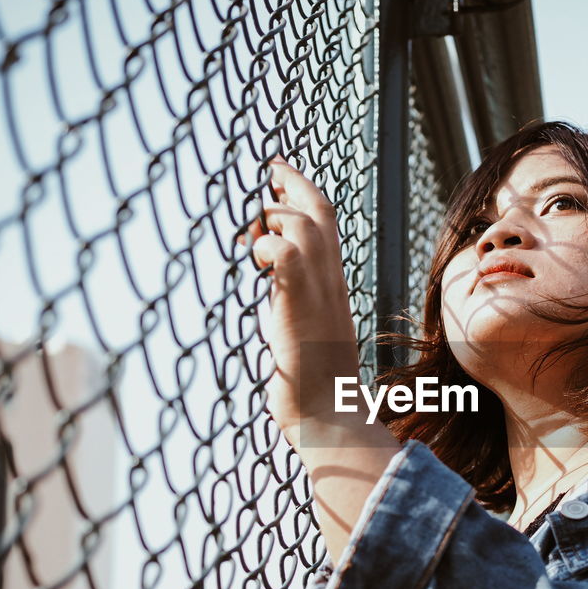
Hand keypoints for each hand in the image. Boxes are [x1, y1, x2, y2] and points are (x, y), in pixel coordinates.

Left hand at [242, 157, 401, 564]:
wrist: (327, 418)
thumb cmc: (313, 390)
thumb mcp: (301, 333)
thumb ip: (292, 307)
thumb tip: (274, 300)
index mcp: (333, 288)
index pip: (326, 226)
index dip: (305, 195)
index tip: (280, 180)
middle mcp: (332, 284)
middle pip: (322, 213)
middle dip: (294, 185)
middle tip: (270, 170)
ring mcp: (320, 295)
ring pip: (306, 226)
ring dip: (276, 218)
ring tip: (253, 240)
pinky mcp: (300, 309)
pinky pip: (285, 254)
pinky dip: (267, 244)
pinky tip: (254, 260)